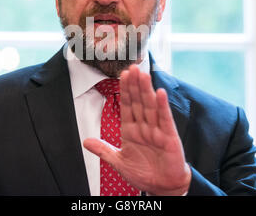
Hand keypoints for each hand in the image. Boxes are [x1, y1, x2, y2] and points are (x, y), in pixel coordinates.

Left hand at [83, 64, 190, 195]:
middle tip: (131, 66)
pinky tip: (159, 93)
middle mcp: (144, 127)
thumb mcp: (119, 162)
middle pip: (138, 102)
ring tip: (143, 74)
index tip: (122, 75)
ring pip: (150, 106)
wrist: (163, 188)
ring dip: (146, 90)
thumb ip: (103, 150)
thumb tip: (85, 141)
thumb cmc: (144, 174)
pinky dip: (162, 106)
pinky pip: (165, 119)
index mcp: (131, 130)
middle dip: (134, 85)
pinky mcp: (169, 137)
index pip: (127, 106)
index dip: (124, 91)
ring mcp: (157, 130)